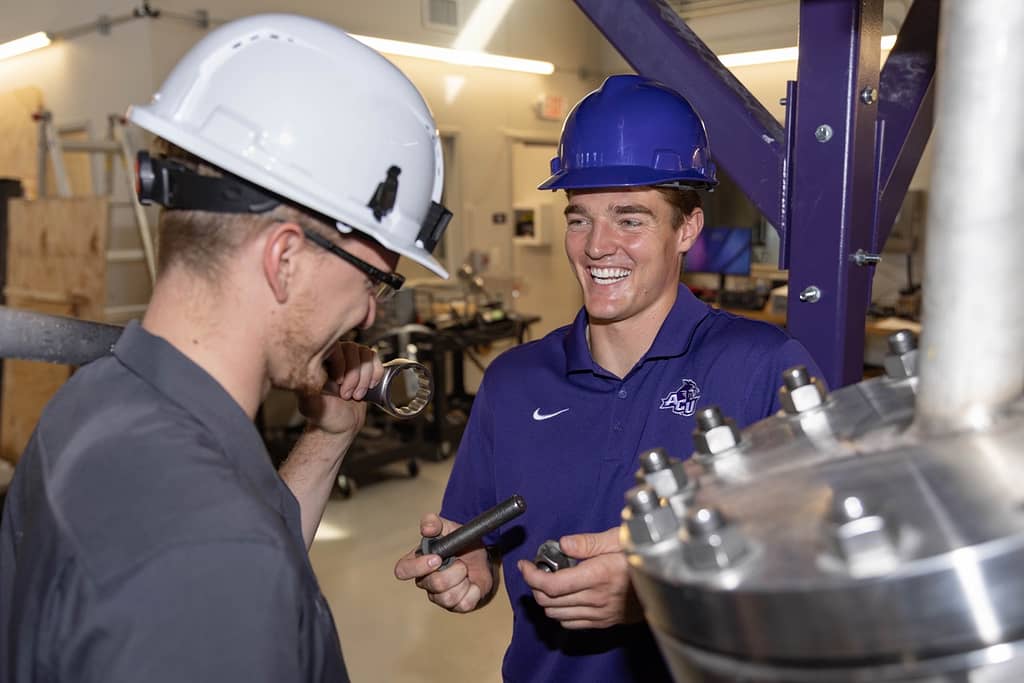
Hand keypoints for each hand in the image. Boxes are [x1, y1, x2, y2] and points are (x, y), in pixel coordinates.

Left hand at [298, 342, 382, 436]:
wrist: (341, 425)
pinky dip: (376, 372)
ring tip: (357, 395)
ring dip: (365, 376)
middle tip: (347, 395)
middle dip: (354, 374)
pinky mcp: (365, 366)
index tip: (338, 383)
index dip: (339, 363)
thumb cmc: (325, 417)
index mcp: (318, 363)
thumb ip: (309, 393)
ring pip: (365, 353)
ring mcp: (351, 360)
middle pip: (351, 348)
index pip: (333, 347)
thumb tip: (308, 379)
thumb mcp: (312, 407)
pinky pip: (375, 359)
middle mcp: (335, 358)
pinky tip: (370, 386)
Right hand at [394, 513, 494, 612]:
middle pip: (434, 584)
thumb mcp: (449, 528)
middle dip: (454, 571)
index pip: (403, 570)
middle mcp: (425, 581)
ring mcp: (439, 597)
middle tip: (461, 562)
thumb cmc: (460, 544)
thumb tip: (426, 527)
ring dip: (464, 581)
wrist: (483, 558)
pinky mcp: (455, 606)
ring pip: (448, 597)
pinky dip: (473, 591)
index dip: (417, 567)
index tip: (437, 558)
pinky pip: (464, 604)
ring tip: (466, 573)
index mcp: (418, 562)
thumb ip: (435, 523)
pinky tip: (473, 584)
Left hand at [518, 527, 642, 629]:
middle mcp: (596, 598)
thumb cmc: (642, 554)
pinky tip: (564, 597)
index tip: (524, 565)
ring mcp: (600, 613)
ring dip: (546, 600)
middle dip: (534, 585)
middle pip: (549, 602)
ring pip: (557, 615)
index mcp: (597, 575)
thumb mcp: (617, 538)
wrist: (668, 579)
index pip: (551, 585)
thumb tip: (563, 544)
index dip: (531, 576)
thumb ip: (588, 542)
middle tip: (536, 571)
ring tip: (549, 582)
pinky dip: (560, 612)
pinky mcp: (604, 622)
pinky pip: (572, 624)